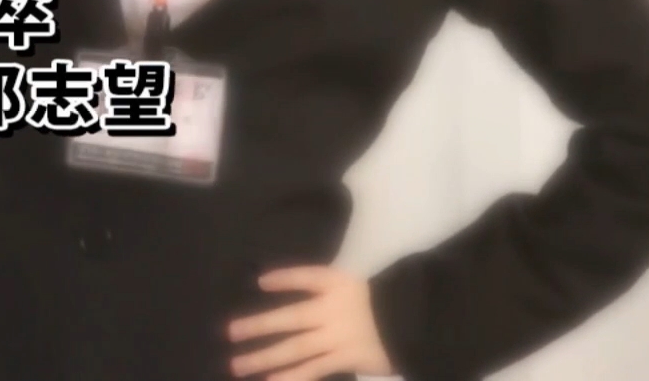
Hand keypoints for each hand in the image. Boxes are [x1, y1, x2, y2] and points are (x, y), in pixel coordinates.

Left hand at [227, 267, 396, 379]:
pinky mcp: (347, 357)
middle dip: (258, 325)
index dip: (284, 279)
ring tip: (238, 365)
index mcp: (340, 284)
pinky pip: (315, 368)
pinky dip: (293, 376)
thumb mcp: (361, 283)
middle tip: (230, 332)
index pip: (306, 277)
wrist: (418, 321)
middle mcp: (334, 309)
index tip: (260, 281)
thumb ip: (332, 287)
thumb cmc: (388, 300)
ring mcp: (339, 336)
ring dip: (265, 357)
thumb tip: (296, 284)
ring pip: (296, 348)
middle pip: (290, 318)